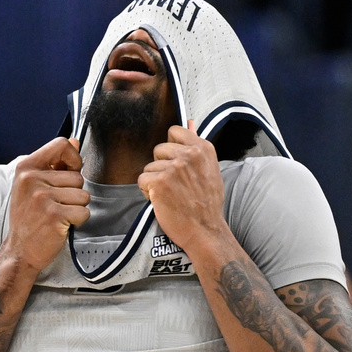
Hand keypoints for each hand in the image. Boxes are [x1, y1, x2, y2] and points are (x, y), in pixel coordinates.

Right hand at [6, 137, 88, 272]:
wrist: (20, 250)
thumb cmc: (30, 217)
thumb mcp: (35, 185)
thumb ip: (56, 163)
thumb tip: (76, 141)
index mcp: (26, 167)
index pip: (62, 144)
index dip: (73, 158)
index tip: (69, 172)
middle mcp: (32, 179)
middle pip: (78, 176)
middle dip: (74, 193)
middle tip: (56, 205)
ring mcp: (42, 197)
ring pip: (83, 195)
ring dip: (76, 207)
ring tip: (58, 215)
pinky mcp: (54, 215)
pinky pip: (84, 212)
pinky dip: (78, 221)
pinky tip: (62, 225)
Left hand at [138, 120, 227, 252]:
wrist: (205, 230)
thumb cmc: (207, 203)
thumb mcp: (209, 169)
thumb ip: (196, 144)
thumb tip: (190, 122)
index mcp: (203, 148)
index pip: (174, 132)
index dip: (172, 149)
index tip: (178, 165)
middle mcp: (189, 155)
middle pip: (159, 149)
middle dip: (162, 166)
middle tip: (176, 185)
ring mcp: (174, 168)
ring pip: (149, 166)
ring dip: (155, 181)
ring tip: (171, 194)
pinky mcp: (159, 183)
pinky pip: (142, 180)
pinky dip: (147, 192)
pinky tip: (162, 201)